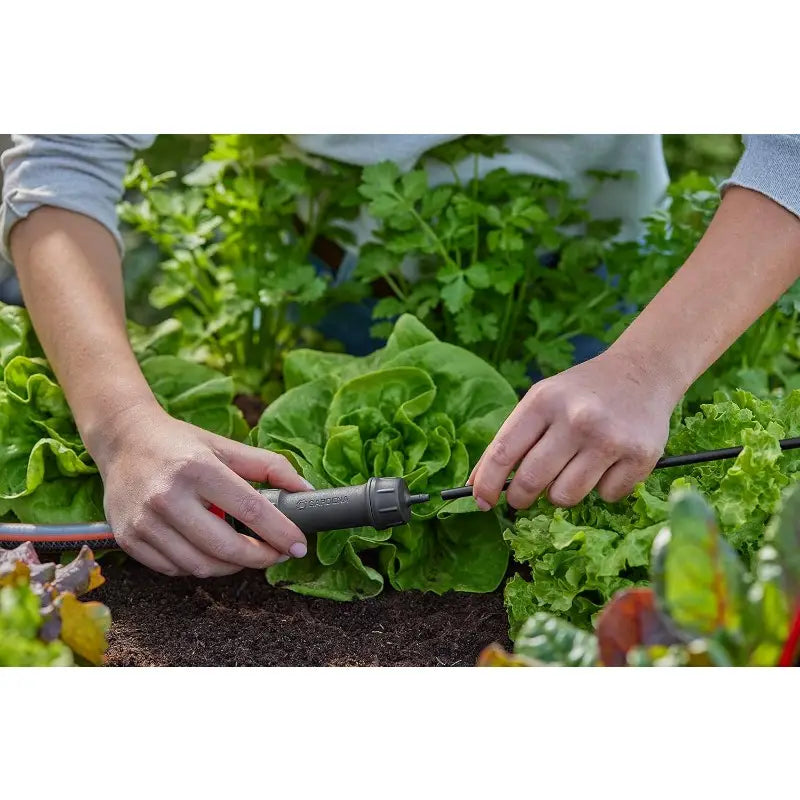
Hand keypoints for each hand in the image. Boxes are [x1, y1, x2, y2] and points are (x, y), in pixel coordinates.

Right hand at [89, 401, 312, 576]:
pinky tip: (209, 551)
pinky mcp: (128, 539)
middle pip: (226, 547)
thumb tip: (305, 490)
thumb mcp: (226, 446)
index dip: (280, 533)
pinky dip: (199, 567)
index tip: (298, 546)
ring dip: (232, 567)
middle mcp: (168, 496)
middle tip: (276, 554)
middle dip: (260, 558)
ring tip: (245, 553)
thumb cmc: (180, 444)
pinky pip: (174, 570)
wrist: (122, 439)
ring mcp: (144, 521)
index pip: (250, 510)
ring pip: (201, 566)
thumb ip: (269, 466)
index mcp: (198, 468)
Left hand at [470, 349, 680, 509]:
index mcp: (544, 400)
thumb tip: (478, 484)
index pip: (503, 452)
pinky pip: (607, 496)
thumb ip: (512, 438)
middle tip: (522, 497)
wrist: (644, 371)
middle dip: (520, 497)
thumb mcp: (542, 400)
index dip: (486, 483)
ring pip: (566, 496)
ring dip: (561, 494)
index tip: (481, 501)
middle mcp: (576, 418)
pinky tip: (607, 465)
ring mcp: (609, 438)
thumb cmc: (583, 392)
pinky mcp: (640, 456)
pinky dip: (603, 489)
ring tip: (570, 472)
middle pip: (532, 481)